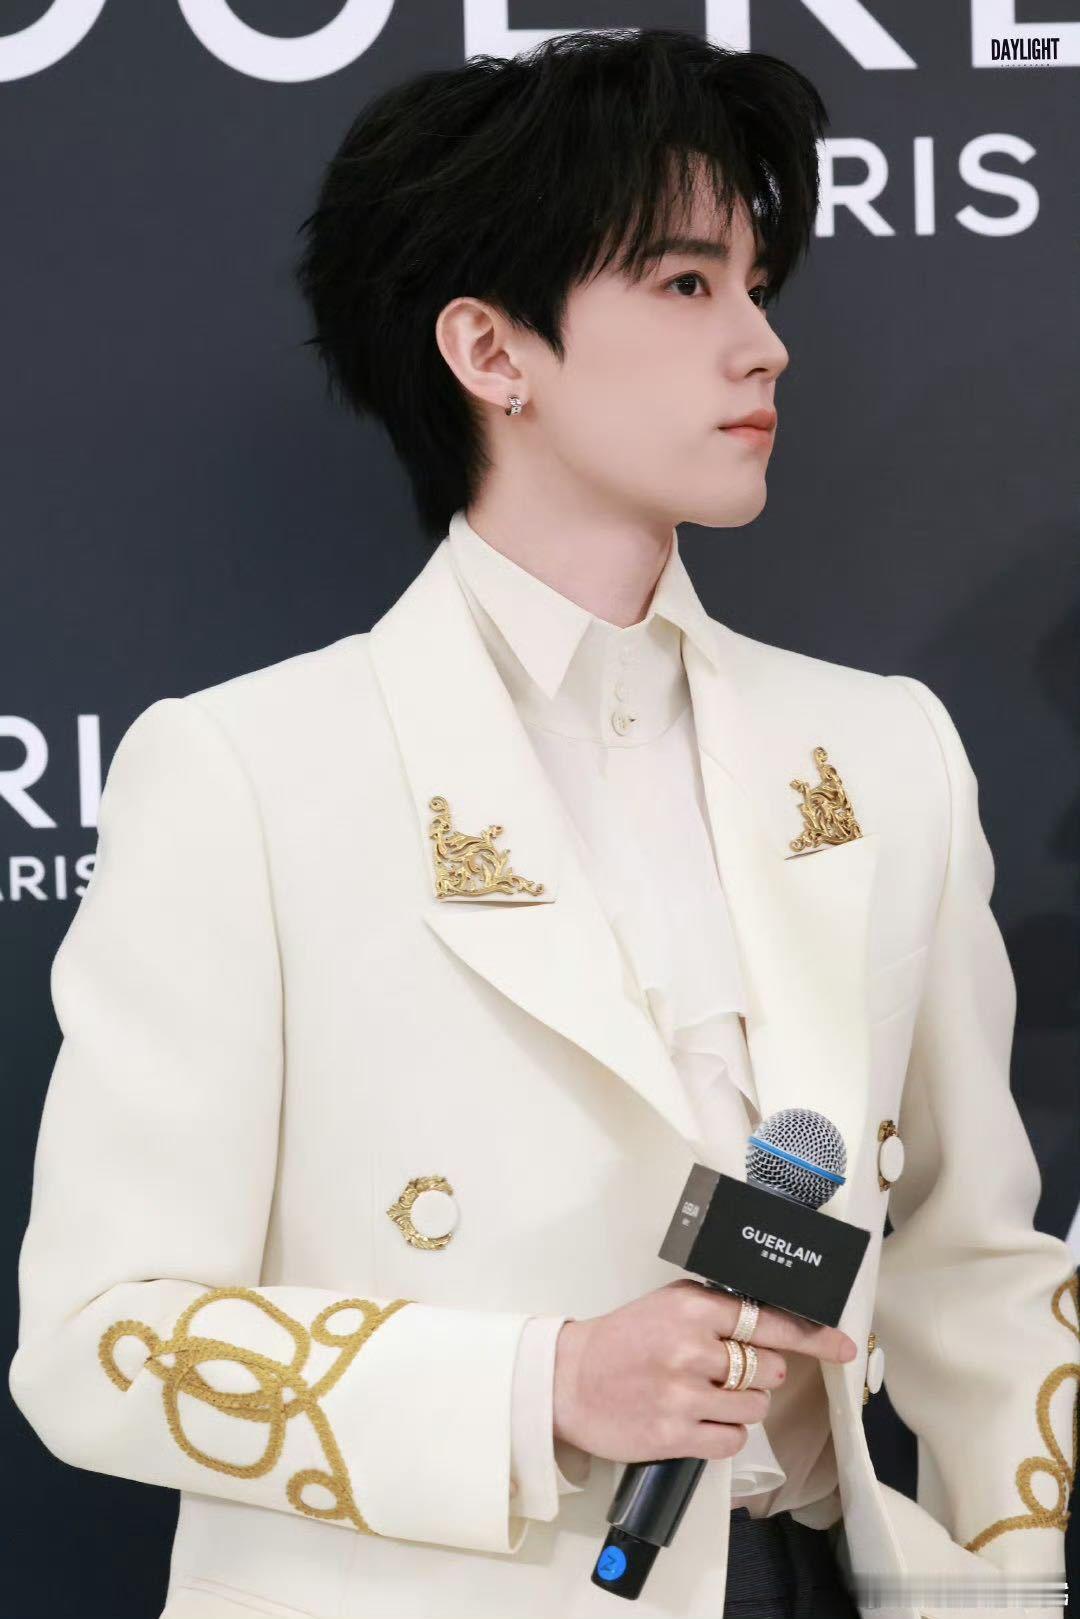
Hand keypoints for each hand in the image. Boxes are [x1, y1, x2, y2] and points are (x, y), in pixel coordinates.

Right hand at [552, 1277, 857, 1464]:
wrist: (568, 1379)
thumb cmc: (621, 1342)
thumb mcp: (668, 1307)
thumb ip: (717, 1312)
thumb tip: (770, 1329)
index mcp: (693, 1307)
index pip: (769, 1321)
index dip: (814, 1337)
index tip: (842, 1346)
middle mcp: (691, 1347)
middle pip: (768, 1370)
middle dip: (757, 1375)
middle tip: (724, 1373)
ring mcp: (683, 1393)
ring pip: (753, 1408)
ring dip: (738, 1407)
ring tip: (701, 1397)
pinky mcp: (675, 1434)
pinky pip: (732, 1441)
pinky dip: (722, 1435)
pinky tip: (696, 1422)